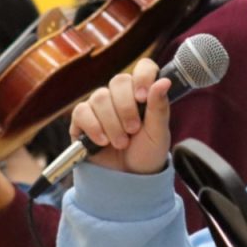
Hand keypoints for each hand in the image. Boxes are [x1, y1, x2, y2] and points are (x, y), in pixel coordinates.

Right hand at [69, 58, 171, 175]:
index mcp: (143, 93)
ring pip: (100, 97)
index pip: (143, 67)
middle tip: (133, 130)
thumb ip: (159, 107)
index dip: (142, 77)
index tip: (142, 97)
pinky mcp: (82, 119)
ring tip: (121, 143)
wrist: (127, 178)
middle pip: (118, 81)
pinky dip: (93, 127)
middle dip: (126, 108)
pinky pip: (82, 112)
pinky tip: (102, 142)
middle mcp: (121, 95)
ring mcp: (100, 106)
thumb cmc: (146, 153)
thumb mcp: (158, 134)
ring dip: (112, 124)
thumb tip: (165, 81)